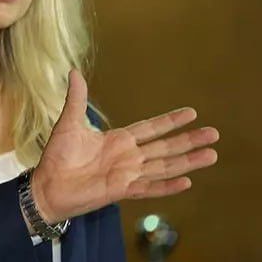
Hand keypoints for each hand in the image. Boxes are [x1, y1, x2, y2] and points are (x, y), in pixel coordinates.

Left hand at [30, 69, 218, 223]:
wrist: (46, 186)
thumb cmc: (57, 157)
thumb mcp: (68, 123)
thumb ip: (76, 100)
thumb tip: (74, 71)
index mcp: (118, 140)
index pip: (151, 128)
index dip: (170, 121)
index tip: (192, 113)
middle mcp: (128, 157)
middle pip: (165, 146)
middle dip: (189, 140)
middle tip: (214, 133)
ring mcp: (128, 175)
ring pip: (164, 167)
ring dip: (188, 162)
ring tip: (212, 155)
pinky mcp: (121, 191)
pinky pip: (149, 189)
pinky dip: (167, 187)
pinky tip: (187, 182)